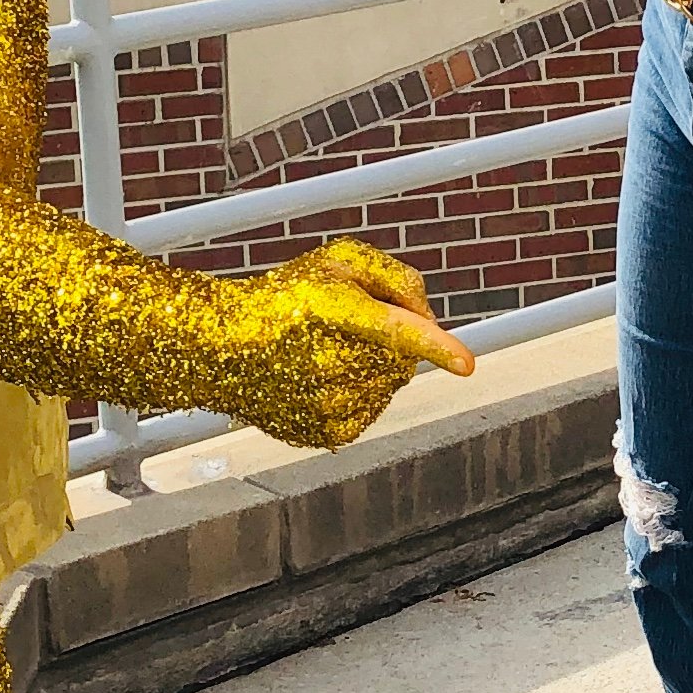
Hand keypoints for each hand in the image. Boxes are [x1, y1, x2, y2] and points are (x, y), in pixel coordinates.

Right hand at [239, 235, 473, 448]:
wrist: (226, 345)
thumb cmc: (287, 296)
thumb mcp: (338, 261)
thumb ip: (395, 276)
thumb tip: (429, 318)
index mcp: (337, 311)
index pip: (394, 329)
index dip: (434, 346)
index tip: (466, 365)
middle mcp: (330, 361)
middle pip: (403, 356)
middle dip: (390, 340)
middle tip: (343, 327)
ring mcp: (327, 402)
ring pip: (390, 384)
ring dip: (374, 367)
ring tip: (324, 351)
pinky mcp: (327, 431)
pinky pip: (372, 408)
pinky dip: (361, 392)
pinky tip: (325, 377)